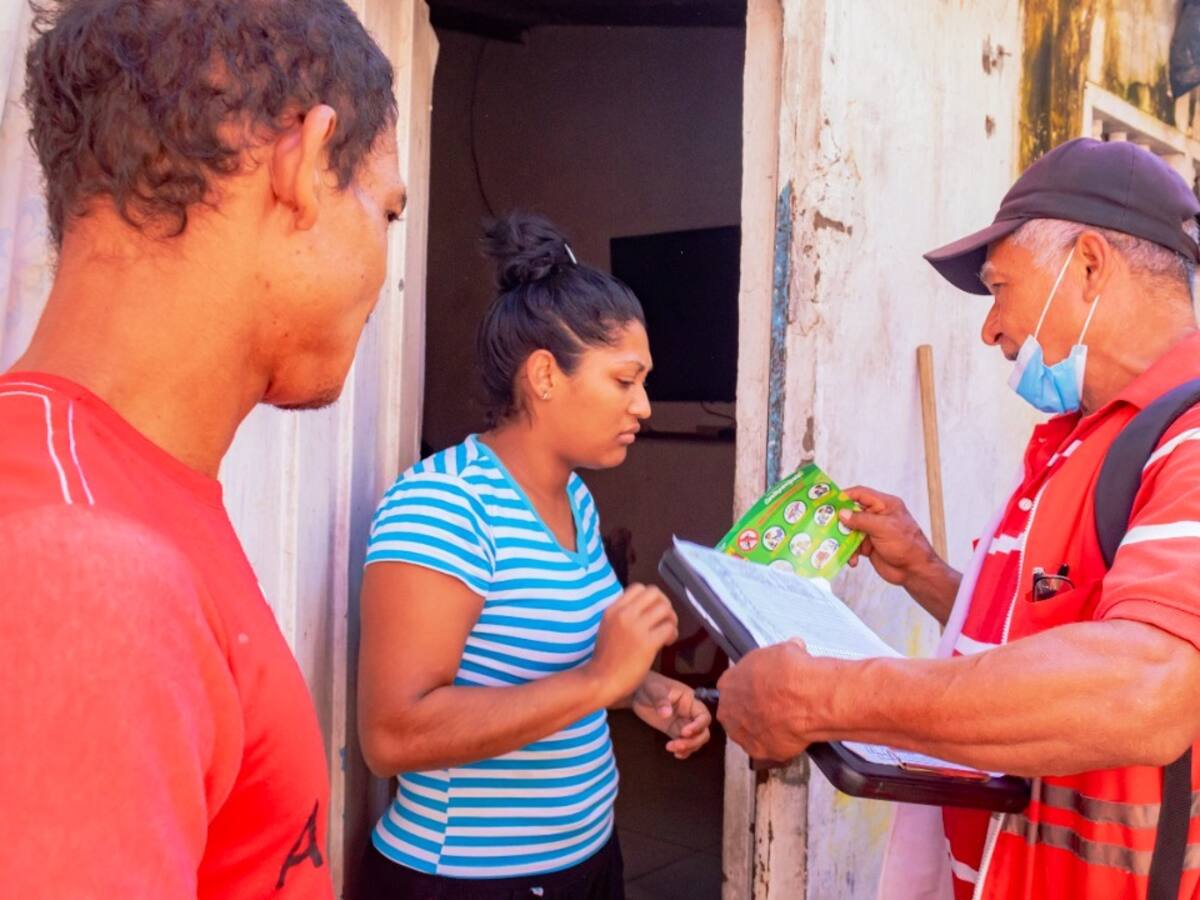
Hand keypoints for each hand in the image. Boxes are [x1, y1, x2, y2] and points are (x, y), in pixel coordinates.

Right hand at [586, 584, 678, 707]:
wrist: (601, 681)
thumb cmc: (605, 659)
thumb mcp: (608, 628)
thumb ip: (622, 616)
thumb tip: (644, 609)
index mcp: (613, 610)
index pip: (639, 587)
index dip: (651, 598)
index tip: (653, 611)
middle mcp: (624, 614)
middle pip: (655, 593)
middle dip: (664, 604)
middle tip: (664, 620)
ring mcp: (636, 628)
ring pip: (665, 608)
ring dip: (671, 619)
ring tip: (666, 633)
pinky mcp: (647, 643)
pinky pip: (669, 628)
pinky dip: (672, 634)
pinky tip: (666, 643)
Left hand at [632, 672, 711, 758]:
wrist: (637, 692)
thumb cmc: (648, 685)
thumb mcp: (653, 690)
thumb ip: (660, 700)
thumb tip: (666, 714)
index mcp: (690, 700)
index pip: (703, 715)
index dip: (698, 726)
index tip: (684, 732)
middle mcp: (690, 713)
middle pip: (703, 731)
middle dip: (693, 741)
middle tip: (677, 745)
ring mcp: (683, 723)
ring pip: (696, 740)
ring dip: (688, 748)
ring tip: (671, 748)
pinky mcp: (674, 731)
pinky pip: (685, 744)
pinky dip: (684, 751)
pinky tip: (675, 754)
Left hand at [717, 639, 824, 761]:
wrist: (807, 698)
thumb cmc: (790, 674)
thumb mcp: (782, 650)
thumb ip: (777, 656)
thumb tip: (792, 649)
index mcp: (729, 684)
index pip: (732, 686)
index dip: (750, 687)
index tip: (763, 688)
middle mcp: (730, 710)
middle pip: (736, 711)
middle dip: (753, 709)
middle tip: (775, 705)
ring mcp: (742, 733)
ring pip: (750, 731)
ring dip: (763, 727)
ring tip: (785, 720)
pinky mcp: (759, 751)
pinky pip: (766, 748)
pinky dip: (778, 743)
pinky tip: (791, 733)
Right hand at [841, 486, 960, 623]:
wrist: (915, 571)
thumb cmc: (907, 545)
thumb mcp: (883, 528)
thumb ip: (861, 520)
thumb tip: (842, 514)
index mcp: (885, 505)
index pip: (861, 494)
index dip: (845, 496)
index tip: (829, 501)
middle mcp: (878, 516)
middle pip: (852, 512)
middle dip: (840, 520)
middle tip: (825, 524)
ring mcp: (873, 531)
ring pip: (850, 530)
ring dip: (843, 539)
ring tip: (836, 546)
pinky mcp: (869, 546)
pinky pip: (853, 546)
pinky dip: (850, 552)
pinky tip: (852, 560)